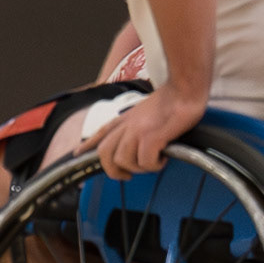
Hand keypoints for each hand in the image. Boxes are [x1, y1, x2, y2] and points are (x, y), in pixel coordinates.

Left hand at [86, 85, 205, 179]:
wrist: (185, 87)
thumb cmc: (173, 97)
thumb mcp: (145, 109)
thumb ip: (136, 122)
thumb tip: (140, 138)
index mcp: (125, 118)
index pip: (100, 132)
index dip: (87, 145)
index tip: (78, 152)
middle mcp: (127, 125)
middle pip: (105, 153)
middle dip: (113, 170)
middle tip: (127, 175)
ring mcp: (137, 130)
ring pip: (123, 160)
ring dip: (139, 168)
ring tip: (153, 162)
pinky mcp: (152, 136)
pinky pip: (145, 161)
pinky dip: (154, 165)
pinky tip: (163, 159)